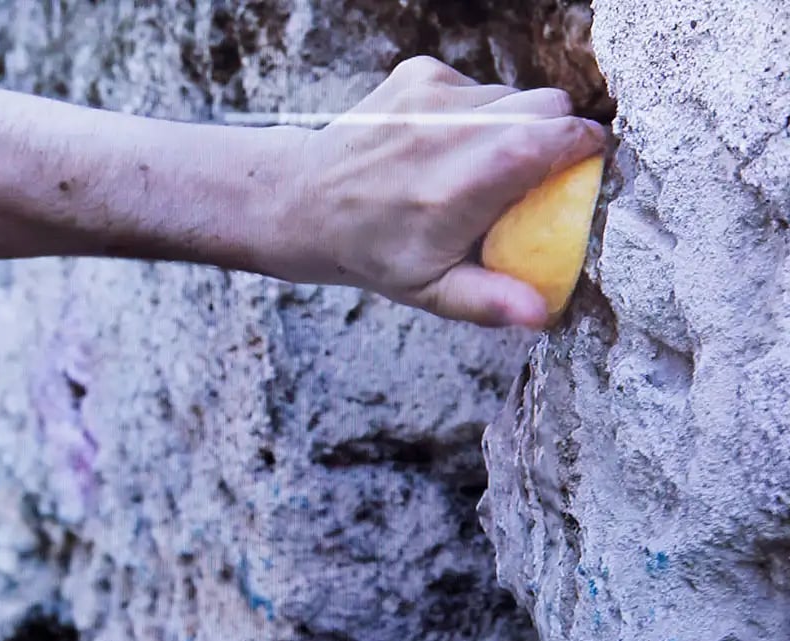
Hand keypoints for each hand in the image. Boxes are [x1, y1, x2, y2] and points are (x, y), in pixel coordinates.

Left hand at [270, 56, 606, 328]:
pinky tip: (444, 143)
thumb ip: (489, 301)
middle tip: (532, 176)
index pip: (561, 138)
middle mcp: (452, 130)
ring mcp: (433, 95)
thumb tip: (540, 315)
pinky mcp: (418, 74)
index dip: (587, 150)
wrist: (305, 203)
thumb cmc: (376, 253)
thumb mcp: (431, 290)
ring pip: (513, 94)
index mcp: (465, 184)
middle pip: (549, 105)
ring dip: (512, 125)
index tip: (585, 173)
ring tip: (477, 165)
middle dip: (555, 135)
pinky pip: (477, 85)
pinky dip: (475, 110)